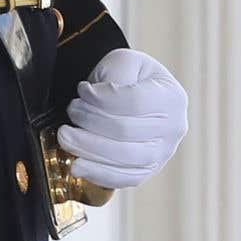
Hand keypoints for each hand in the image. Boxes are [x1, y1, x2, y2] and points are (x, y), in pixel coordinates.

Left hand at [60, 48, 187, 193]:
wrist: (137, 98)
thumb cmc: (130, 78)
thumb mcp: (125, 61)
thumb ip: (117, 71)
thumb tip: (100, 96)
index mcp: (172, 97)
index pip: (135, 102)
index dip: (103, 99)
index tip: (82, 91)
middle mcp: (174, 128)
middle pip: (126, 131)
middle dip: (90, 122)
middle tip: (71, 111)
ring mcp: (163, 154)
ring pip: (123, 158)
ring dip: (88, 148)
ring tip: (66, 136)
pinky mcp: (148, 172)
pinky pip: (123, 179)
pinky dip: (97, 173)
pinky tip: (77, 165)